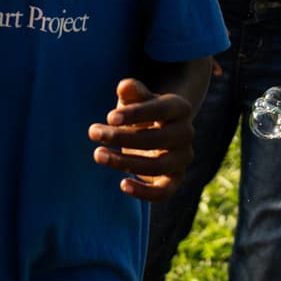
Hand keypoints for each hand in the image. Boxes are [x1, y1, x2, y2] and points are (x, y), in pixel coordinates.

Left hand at [87, 77, 196, 200]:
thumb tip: (124, 87)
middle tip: (94, 132)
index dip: (136, 113)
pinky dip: (144, 192)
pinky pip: (164, 192)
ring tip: (98, 154)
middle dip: (122, 137)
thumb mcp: (136, 98)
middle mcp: (186, 133)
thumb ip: (132, 91)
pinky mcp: (174, 180)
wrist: (155, 131)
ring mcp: (182, 158)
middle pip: (157, 139)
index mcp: (180, 108)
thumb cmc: (141, 111)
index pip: (161, 109)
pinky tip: (122, 184)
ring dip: (125, 162)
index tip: (109, 117)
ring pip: (158, 166)